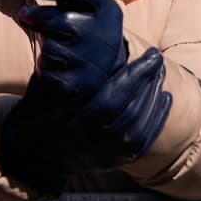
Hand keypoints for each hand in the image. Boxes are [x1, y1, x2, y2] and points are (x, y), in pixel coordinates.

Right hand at [0, 48, 171, 191]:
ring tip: (159, 73)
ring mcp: (107, 157)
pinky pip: (145, 142)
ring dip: (155, 97)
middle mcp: (94, 146)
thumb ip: (64, 72)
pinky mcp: (117, 162)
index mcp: (74, 126)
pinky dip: (158, 118)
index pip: (112, 100)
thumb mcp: (43, 91)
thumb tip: (85, 38)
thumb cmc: (38, 114)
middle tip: (157, 58)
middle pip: (130, 112)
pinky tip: (166, 98)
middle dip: (148, 83)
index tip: (150, 55)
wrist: (34, 154)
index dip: (134, 76)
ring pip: (140, 126)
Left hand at [16, 0, 126, 101]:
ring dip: (43, 43)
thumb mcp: (84, 6)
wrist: (102, 72)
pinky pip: (46, 70)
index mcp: (109, 10)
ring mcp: (97, 62)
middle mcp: (107, 35)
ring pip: (49, 46)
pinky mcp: (82, 85)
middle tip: (24, 15)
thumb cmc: (84, 28)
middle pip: (59, 20)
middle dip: (35, 16)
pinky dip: (43, 65)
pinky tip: (55, 64)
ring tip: (52, 42)